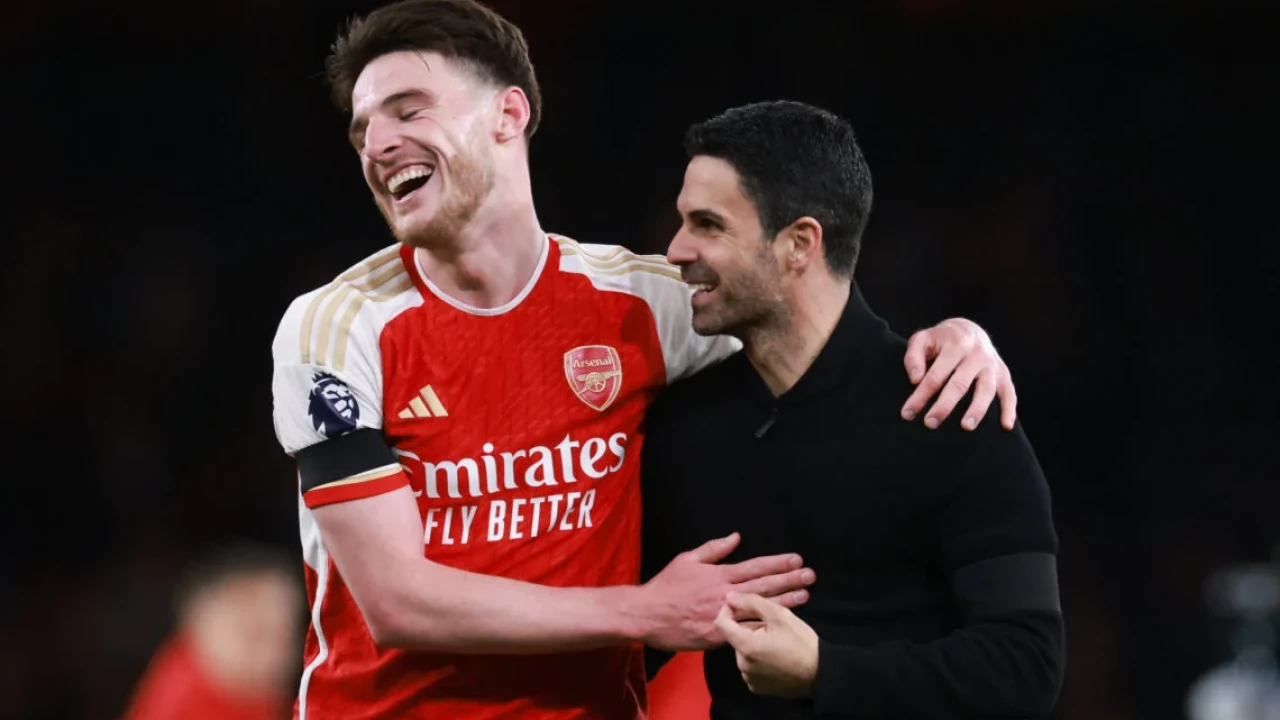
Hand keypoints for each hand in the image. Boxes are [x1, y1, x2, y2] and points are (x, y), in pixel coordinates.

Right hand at [639, 533, 814, 651]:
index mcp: (719, 575)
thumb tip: (736, 537)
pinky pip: (746, 631)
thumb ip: (713, 549)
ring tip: (805, 595)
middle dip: (789, 580)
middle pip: (763, 585)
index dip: (777, 563)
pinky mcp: (719, 635)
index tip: (797, 559)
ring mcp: (724, 616)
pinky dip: (764, 627)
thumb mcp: (687, 560)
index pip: (755, 566)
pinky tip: (782, 625)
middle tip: (810, 575)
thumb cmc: (667, 586)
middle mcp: (726, 594)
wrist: (648, 615)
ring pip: (759, 608)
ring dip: (785, 601)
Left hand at [714, 592, 819, 697]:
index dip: (728, 610)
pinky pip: (751, 667)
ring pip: (743, 652)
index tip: (742, 605)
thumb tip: (730, 597)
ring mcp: (749, 679)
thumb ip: (752, 603)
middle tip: (770, 624)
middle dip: (747, 627)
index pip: (720, 624)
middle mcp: (742, 665)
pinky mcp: (757, 688)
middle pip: (735, 638)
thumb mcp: (780, 615)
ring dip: (753, 642)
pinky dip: (758, 658)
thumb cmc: (801, 643)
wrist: (821, 674)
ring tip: (776, 640)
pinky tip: (776, 655)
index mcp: (745, 646)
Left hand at [900, 318, 1015, 430]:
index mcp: (955, 345)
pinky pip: (1010, 393)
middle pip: (960, 384)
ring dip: (977, 409)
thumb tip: (915, 380)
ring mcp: (992, 365)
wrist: (969, 329)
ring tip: (966, 427)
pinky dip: (1009, 409)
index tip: (908, 413)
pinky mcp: (1003, 374)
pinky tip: (1006, 426)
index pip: (935, 375)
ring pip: (986, 389)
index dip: (921, 395)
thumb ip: (913, 357)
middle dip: (944, 405)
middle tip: (930, 423)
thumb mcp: (922, 339)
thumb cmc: (940, 340)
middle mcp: (976, 355)